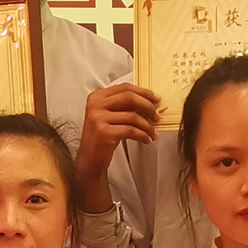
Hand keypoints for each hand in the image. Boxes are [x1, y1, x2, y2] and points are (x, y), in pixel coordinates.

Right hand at [78, 84, 158, 209]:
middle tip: (158, 116)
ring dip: (147, 126)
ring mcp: (98, 118)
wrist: (89, 160)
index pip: (124, 87)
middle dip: (148, 106)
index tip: (156, 99)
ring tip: (152, 133)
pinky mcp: (103, 133)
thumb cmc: (103, 138)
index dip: (143, 92)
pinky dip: (142, 135)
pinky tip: (146, 140)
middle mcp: (95, 105)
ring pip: (132, 116)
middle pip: (129, 97)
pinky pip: (130, 130)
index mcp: (97, 97)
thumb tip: (151, 102)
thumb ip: (124, 106)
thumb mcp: (110, 117)